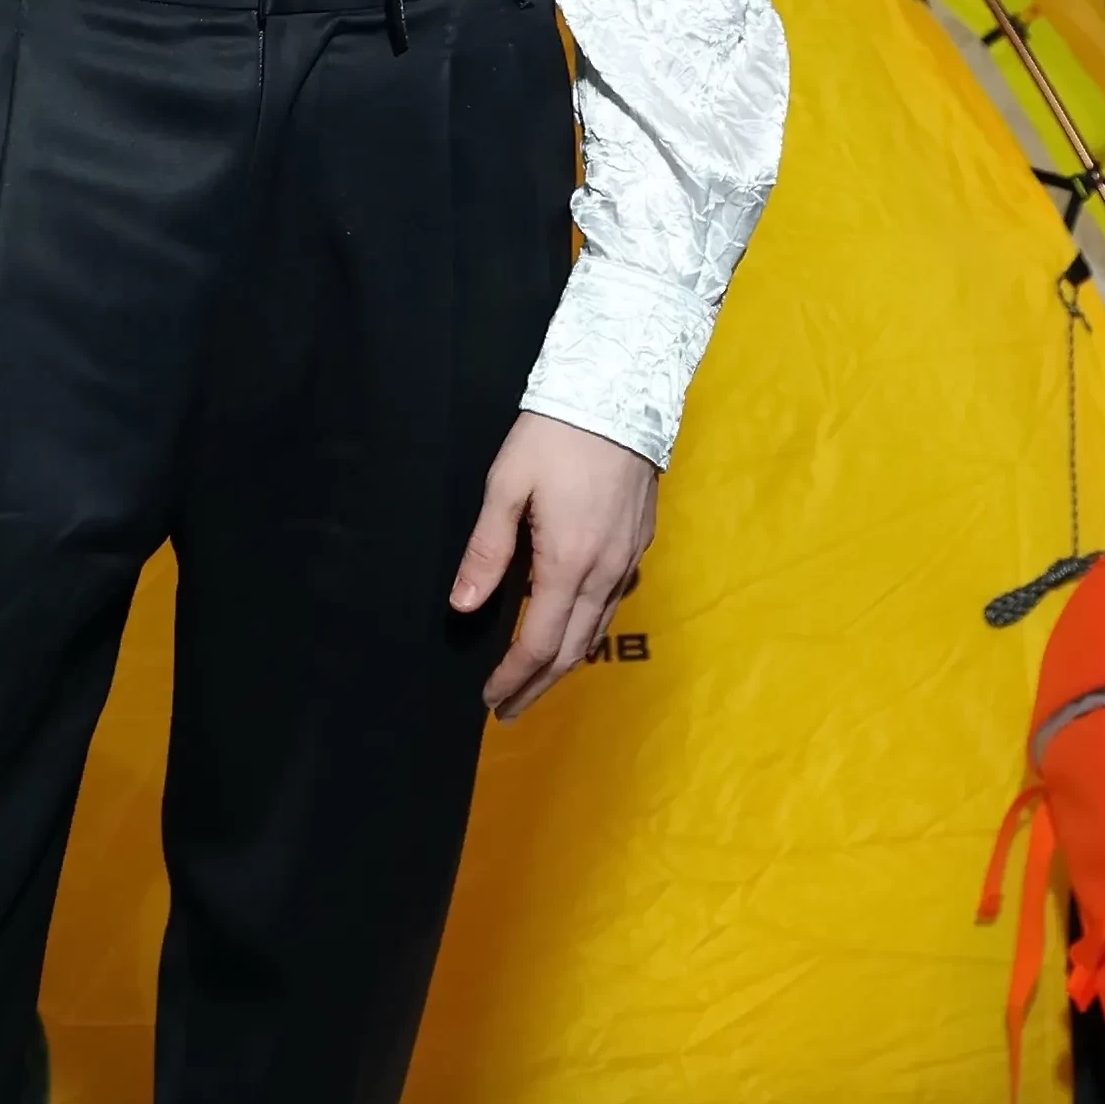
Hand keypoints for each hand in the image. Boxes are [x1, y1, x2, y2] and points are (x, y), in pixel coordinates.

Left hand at [452, 413, 657, 720]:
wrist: (619, 394)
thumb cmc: (554, 436)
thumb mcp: (506, 486)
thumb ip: (486, 551)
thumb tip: (464, 606)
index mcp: (568, 562)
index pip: (539, 643)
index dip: (512, 677)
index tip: (489, 698)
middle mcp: (606, 572)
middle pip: (572, 650)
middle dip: (538, 686)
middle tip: (508, 709)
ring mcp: (628, 560)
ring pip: (596, 631)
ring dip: (563, 663)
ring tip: (534, 681)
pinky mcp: (640, 545)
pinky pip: (613, 604)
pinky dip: (587, 630)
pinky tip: (569, 630)